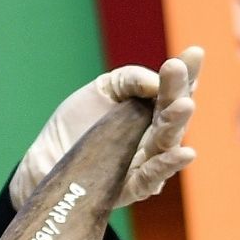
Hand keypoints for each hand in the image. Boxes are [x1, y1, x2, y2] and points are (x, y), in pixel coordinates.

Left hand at [10, 47, 203, 211]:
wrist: (45, 157)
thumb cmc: (77, 122)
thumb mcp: (104, 89)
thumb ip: (130, 79)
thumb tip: (156, 83)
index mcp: (152, 111)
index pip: (174, 91)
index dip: (186, 73)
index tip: (195, 52)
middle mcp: (155, 137)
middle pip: (172, 114)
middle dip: (177, 91)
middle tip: (175, 69)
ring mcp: (145, 162)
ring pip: (167, 144)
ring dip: (176, 124)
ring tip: (184, 105)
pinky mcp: (131, 187)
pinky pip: (152, 178)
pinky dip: (168, 166)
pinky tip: (185, 152)